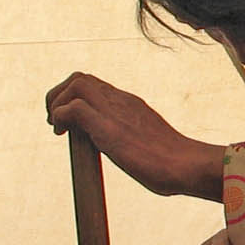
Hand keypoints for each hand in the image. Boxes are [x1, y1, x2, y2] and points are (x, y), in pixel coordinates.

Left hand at [46, 72, 223, 199]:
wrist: (187, 167)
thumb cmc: (176, 166)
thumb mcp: (152, 147)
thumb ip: (138, 144)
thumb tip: (139, 160)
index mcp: (132, 105)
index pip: (96, 87)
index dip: (75, 98)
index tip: (71, 123)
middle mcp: (122, 101)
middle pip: (81, 78)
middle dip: (59, 94)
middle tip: (56, 121)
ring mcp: (115, 111)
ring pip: (76, 84)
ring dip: (57, 101)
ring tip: (56, 125)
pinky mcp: (108, 126)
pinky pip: (73, 107)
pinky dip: (61, 116)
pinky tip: (62, 133)